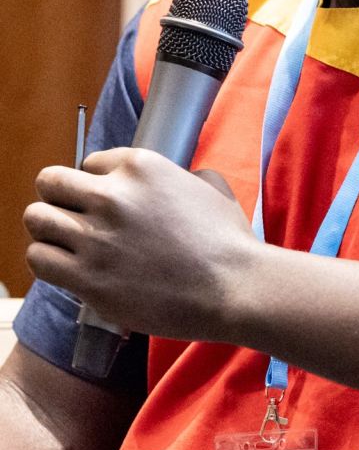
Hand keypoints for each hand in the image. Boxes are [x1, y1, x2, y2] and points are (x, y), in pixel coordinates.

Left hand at [24, 148, 255, 340]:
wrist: (232, 286)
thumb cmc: (227, 239)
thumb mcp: (210, 185)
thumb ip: (182, 174)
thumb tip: (177, 180)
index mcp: (140, 166)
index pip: (88, 163)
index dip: (94, 183)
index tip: (103, 202)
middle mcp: (112, 196)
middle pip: (50, 182)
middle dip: (59, 198)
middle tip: (73, 217)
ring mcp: (97, 238)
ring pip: (36, 219)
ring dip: (49, 230)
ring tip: (66, 243)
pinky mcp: (89, 279)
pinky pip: (39, 259)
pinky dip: (48, 261)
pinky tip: (68, 267)